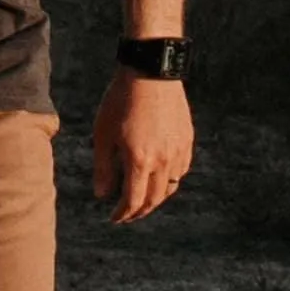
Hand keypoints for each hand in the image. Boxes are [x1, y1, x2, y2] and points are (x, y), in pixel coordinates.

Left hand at [93, 72, 192, 223]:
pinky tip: (159, 177)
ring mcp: (179, 151)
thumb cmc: (121, 100)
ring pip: (171, 187)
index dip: (123, 214)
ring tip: (142, 198)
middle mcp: (163, 161)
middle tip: (127, 214)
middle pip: (154, 199)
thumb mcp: (103, 134)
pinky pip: (181, 170)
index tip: (114, 218)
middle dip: (139, 211)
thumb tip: (102, 195)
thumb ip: (103, 168)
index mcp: (140, 161)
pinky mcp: (187, 140)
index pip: (133, 201)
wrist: (150, 72)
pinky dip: (170, 180)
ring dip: (155, 198)